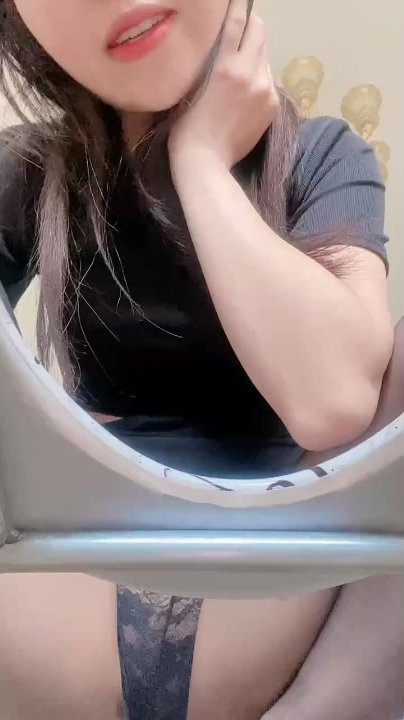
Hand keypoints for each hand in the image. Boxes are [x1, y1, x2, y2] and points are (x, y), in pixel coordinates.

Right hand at [168, 0, 278, 169]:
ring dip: (254, 55)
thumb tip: (222, 46)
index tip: (239, 0)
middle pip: (259, 31)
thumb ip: (210, 62)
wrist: (207, 162)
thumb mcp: (191, 86)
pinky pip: (268, 80)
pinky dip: (259, 78)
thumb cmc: (187, 127)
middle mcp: (251, 73)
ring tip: (240, 66)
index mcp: (226, 66)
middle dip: (251, 25)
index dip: (239, 6)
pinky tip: (245, 90)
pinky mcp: (273, 105)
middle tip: (242, 25)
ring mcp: (265, 89)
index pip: (237, 21)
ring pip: (264, 57)